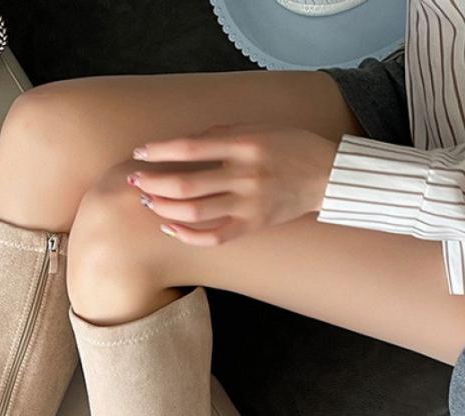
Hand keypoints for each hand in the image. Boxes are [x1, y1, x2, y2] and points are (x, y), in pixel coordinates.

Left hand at [128, 122, 338, 244]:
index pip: (190, 147)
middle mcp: (245, 174)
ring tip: (149, 201)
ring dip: (165, 208)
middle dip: (154, 182)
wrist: (328, 175)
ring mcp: (249, 204)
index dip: (160, 151)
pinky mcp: (253, 225)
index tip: (140, 152)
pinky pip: (213, 238)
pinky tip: (170, 228)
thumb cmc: (291, 146)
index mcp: (245, 144)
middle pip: (186, 183)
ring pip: (194, 212)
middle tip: (136, 181)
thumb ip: (223, 133)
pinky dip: (187, 236)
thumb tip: (184, 143)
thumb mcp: (261, 128)